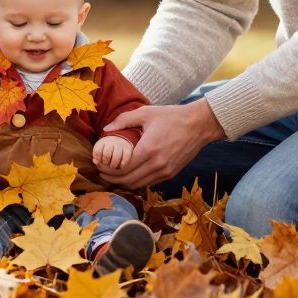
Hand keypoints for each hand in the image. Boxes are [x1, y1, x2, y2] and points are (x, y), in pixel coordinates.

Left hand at [92, 135, 132, 171]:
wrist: (119, 140)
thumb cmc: (106, 149)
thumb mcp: (99, 150)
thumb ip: (96, 156)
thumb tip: (95, 162)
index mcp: (102, 142)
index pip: (97, 151)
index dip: (97, 158)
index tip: (99, 161)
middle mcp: (111, 143)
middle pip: (107, 154)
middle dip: (105, 162)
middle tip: (106, 164)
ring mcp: (120, 146)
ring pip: (116, 156)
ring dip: (113, 164)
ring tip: (112, 166)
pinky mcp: (128, 149)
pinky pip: (126, 156)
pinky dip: (123, 162)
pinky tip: (121, 166)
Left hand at [99, 102, 225, 190]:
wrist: (199, 125)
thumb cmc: (172, 117)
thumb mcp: (146, 113)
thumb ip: (124, 120)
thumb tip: (106, 129)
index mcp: (149, 149)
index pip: (123, 168)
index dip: (108, 169)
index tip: (99, 165)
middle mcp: (157, 164)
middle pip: (129, 180)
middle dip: (112, 179)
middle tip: (102, 173)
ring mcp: (166, 171)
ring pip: (139, 184)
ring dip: (124, 183)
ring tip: (113, 176)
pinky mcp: (171, 173)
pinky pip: (150, 183)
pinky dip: (137, 182)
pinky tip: (130, 175)